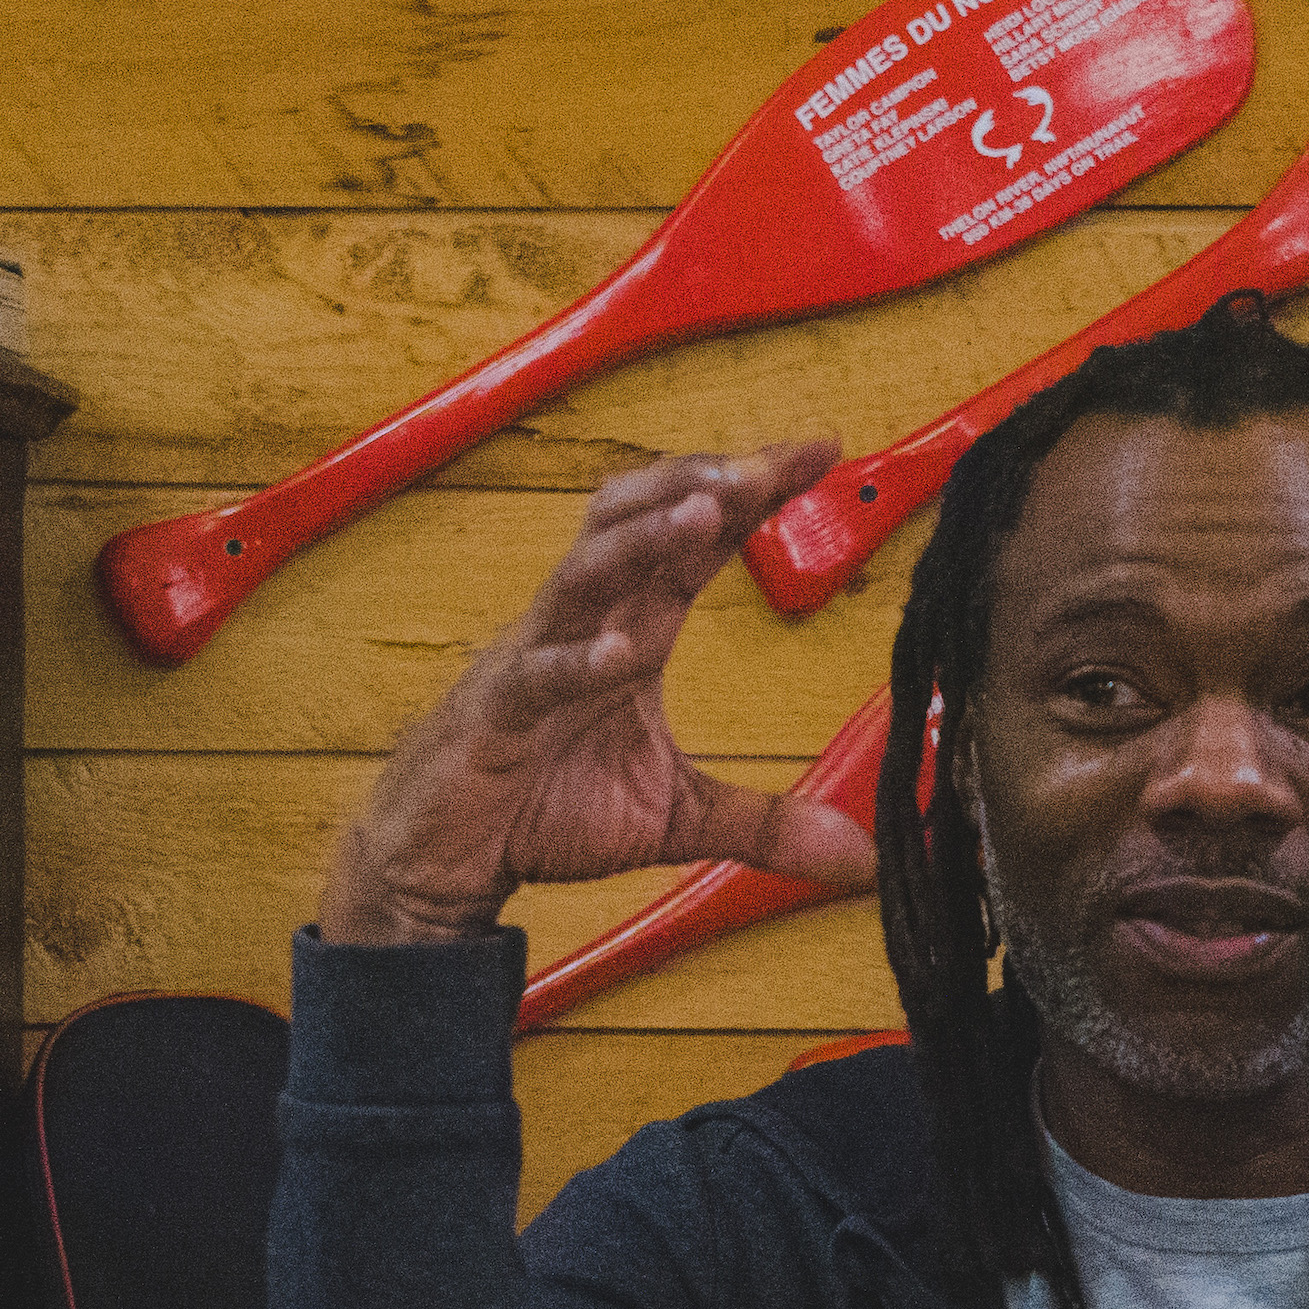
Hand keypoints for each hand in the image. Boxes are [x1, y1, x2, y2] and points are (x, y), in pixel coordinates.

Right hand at [315, 445, 880, 947]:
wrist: (446, 857)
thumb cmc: (546, 809)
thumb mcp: (678, 818)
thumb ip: (767, 823)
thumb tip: (863, 859)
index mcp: (633, 627)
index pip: (697, 540)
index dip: (752, 491)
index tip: (820, 449)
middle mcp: (587, 624)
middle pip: (636, 521)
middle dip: (699, 483)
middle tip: (765, 465)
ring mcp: (538, 659)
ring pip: (585, 572)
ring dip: (643, 538)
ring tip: (702, 511)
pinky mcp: (499, 711)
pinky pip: (538, 673)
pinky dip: (580, 660)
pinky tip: (623, 651)